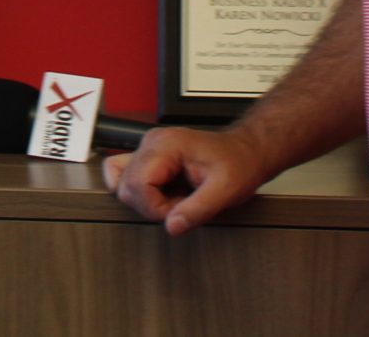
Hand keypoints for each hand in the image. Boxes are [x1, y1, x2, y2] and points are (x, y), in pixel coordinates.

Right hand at [102, 125, 271, 235]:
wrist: (245, 153)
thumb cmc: (238, 164)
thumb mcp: (225, 191)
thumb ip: (197, 210)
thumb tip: (171, 227)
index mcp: (166, 145)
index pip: (137, 183)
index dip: (156, 207)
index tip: (180, 211)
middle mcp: (152, 142)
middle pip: (127, 186)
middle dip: (153, 206)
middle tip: (182, 206)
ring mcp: (148, 148)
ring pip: (123, 183)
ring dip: (146, 201)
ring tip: (174, 200)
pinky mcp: (150, 156)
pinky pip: (125, 174)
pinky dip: (138, 193)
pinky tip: (160, 197)